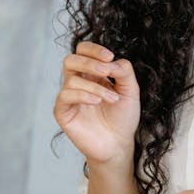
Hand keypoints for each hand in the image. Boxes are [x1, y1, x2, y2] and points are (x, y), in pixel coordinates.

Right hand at [53, 41, 140, 166]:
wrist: (119, 144)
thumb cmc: (123, 117)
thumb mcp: (130, 90)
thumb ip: (123, 71)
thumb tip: (110, 61)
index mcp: (92, 73)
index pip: (83, 51)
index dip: (94, 49)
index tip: (109, 57)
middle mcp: (78, 82)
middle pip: (71, 60)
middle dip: (89, 62)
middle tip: (106, 71)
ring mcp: (69, 97)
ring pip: (71, 79)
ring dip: (95, 86)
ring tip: (112, 99)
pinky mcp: (63, 112)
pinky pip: (65, 96)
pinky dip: (83, 95)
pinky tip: (97, 101)